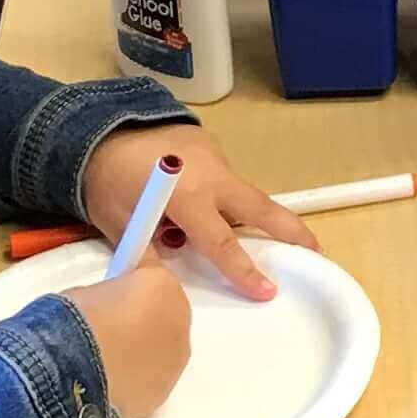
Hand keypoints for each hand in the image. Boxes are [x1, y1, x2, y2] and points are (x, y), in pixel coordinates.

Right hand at [65, 256, 195, 417]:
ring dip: (141, 346)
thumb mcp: (85, 290)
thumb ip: (109, 291)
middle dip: (141, 312)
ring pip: (161, 346)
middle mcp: (179, 320)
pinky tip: (109, 377)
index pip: (150, 270)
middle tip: (108, 321)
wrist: (72, 373)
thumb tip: (106, 302)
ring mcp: (175, 360)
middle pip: (163, 310)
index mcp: (163, 284)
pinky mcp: (164, 393)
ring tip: (106, 355)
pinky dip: (136, 375)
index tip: (116, 281)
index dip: (130, 274)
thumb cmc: (75, 324)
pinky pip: (152, 375)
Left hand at [78, 124, 307, 292]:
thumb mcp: (119, 223)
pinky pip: (225, 182)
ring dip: (252, 216)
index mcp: (187, 196)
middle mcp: (211, 175)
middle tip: (317, 251)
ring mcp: (216, 158)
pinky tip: (199, 205)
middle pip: (260, 208)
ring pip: (244, 195)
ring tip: (255, 235)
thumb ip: (147, 251)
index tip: (268, 291)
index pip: (222, 243)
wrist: (99, 126)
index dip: (244, 271)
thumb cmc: (106, 179)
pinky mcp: (212, 148)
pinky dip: (222, 199)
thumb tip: (164, 282)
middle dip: (291, 230)